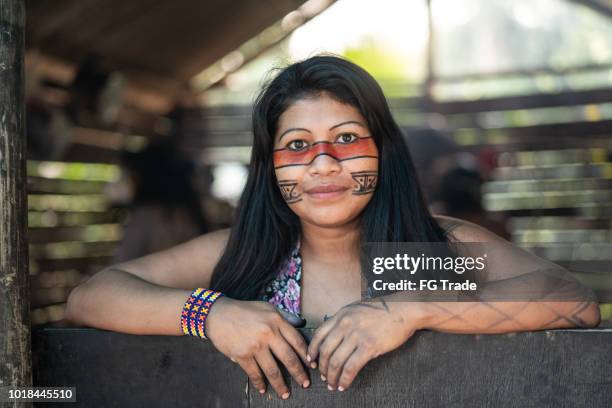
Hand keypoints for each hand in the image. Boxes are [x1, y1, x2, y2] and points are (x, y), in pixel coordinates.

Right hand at [205, 297, 309, 398]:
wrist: (218, 314)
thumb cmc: (245, 310)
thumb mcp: (267, 308)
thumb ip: (285, 317)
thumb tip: (302, 324)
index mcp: (277, 320)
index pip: (297, 341)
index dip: (306, 355)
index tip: (312, 365)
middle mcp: (268, 333)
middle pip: (289, 358)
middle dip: (299, 374)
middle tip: (306, 384)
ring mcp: (255, 345)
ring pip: (273, 370)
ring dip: (281, 385)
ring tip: (286, 393)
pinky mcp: (242, 355)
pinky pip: (255, 374)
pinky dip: (260, 383)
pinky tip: (263, 389)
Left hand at [307, 298, 421, 390]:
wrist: (403, 310)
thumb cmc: (382, 310)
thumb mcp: (356, 309)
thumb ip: (343, 321)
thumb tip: (332, 336)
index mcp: (341, 315)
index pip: (319, 334)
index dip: (312, 350)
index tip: (312, 361)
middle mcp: (345, 324)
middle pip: (325, 351)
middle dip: (322, 368)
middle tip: (323, 377)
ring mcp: (357, 335)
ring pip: (336, 361)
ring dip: (332, 376)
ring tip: (333, 385)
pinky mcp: (369, 346)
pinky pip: (351, 367)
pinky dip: (345, 379)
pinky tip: (344, 385)